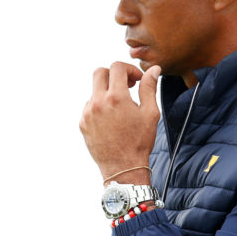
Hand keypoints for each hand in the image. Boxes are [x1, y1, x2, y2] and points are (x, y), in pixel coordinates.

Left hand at [79, 62, 160, 184]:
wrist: (123, 168)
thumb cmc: (139, 141)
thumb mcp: (150, 113)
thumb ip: (149, 88)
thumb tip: (153, 70)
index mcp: (116, 97)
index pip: (117, 67)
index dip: (129, 69)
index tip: (137, 80)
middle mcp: (98, 102)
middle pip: (100, 72)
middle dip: (114, 75)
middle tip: (126, 85)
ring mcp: (88, 113)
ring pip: (94, 90)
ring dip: (107, 92)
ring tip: (121, 108)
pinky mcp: (83, 123)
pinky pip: (90, 106)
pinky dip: (100, 106)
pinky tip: (112, 120)